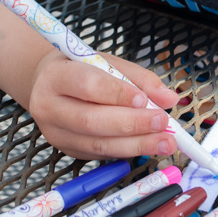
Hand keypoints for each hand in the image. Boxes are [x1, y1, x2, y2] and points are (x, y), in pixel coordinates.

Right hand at [28, 49, 179, 159]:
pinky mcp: (68, 151)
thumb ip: (139, 78)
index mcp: (56, 77)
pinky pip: (101, 154)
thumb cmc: (82, 69)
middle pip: (91, 121)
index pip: (87, 85)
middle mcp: (49, 107)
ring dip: (136, 145)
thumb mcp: (108, 62)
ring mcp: (56, 134)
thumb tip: (169, 98)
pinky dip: (128, 150)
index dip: (117, 94)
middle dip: (132, 124)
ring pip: (98, 144)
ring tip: (165, 142)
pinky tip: (147, 145)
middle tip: (162, 123)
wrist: (49, 85)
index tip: (144, 100)